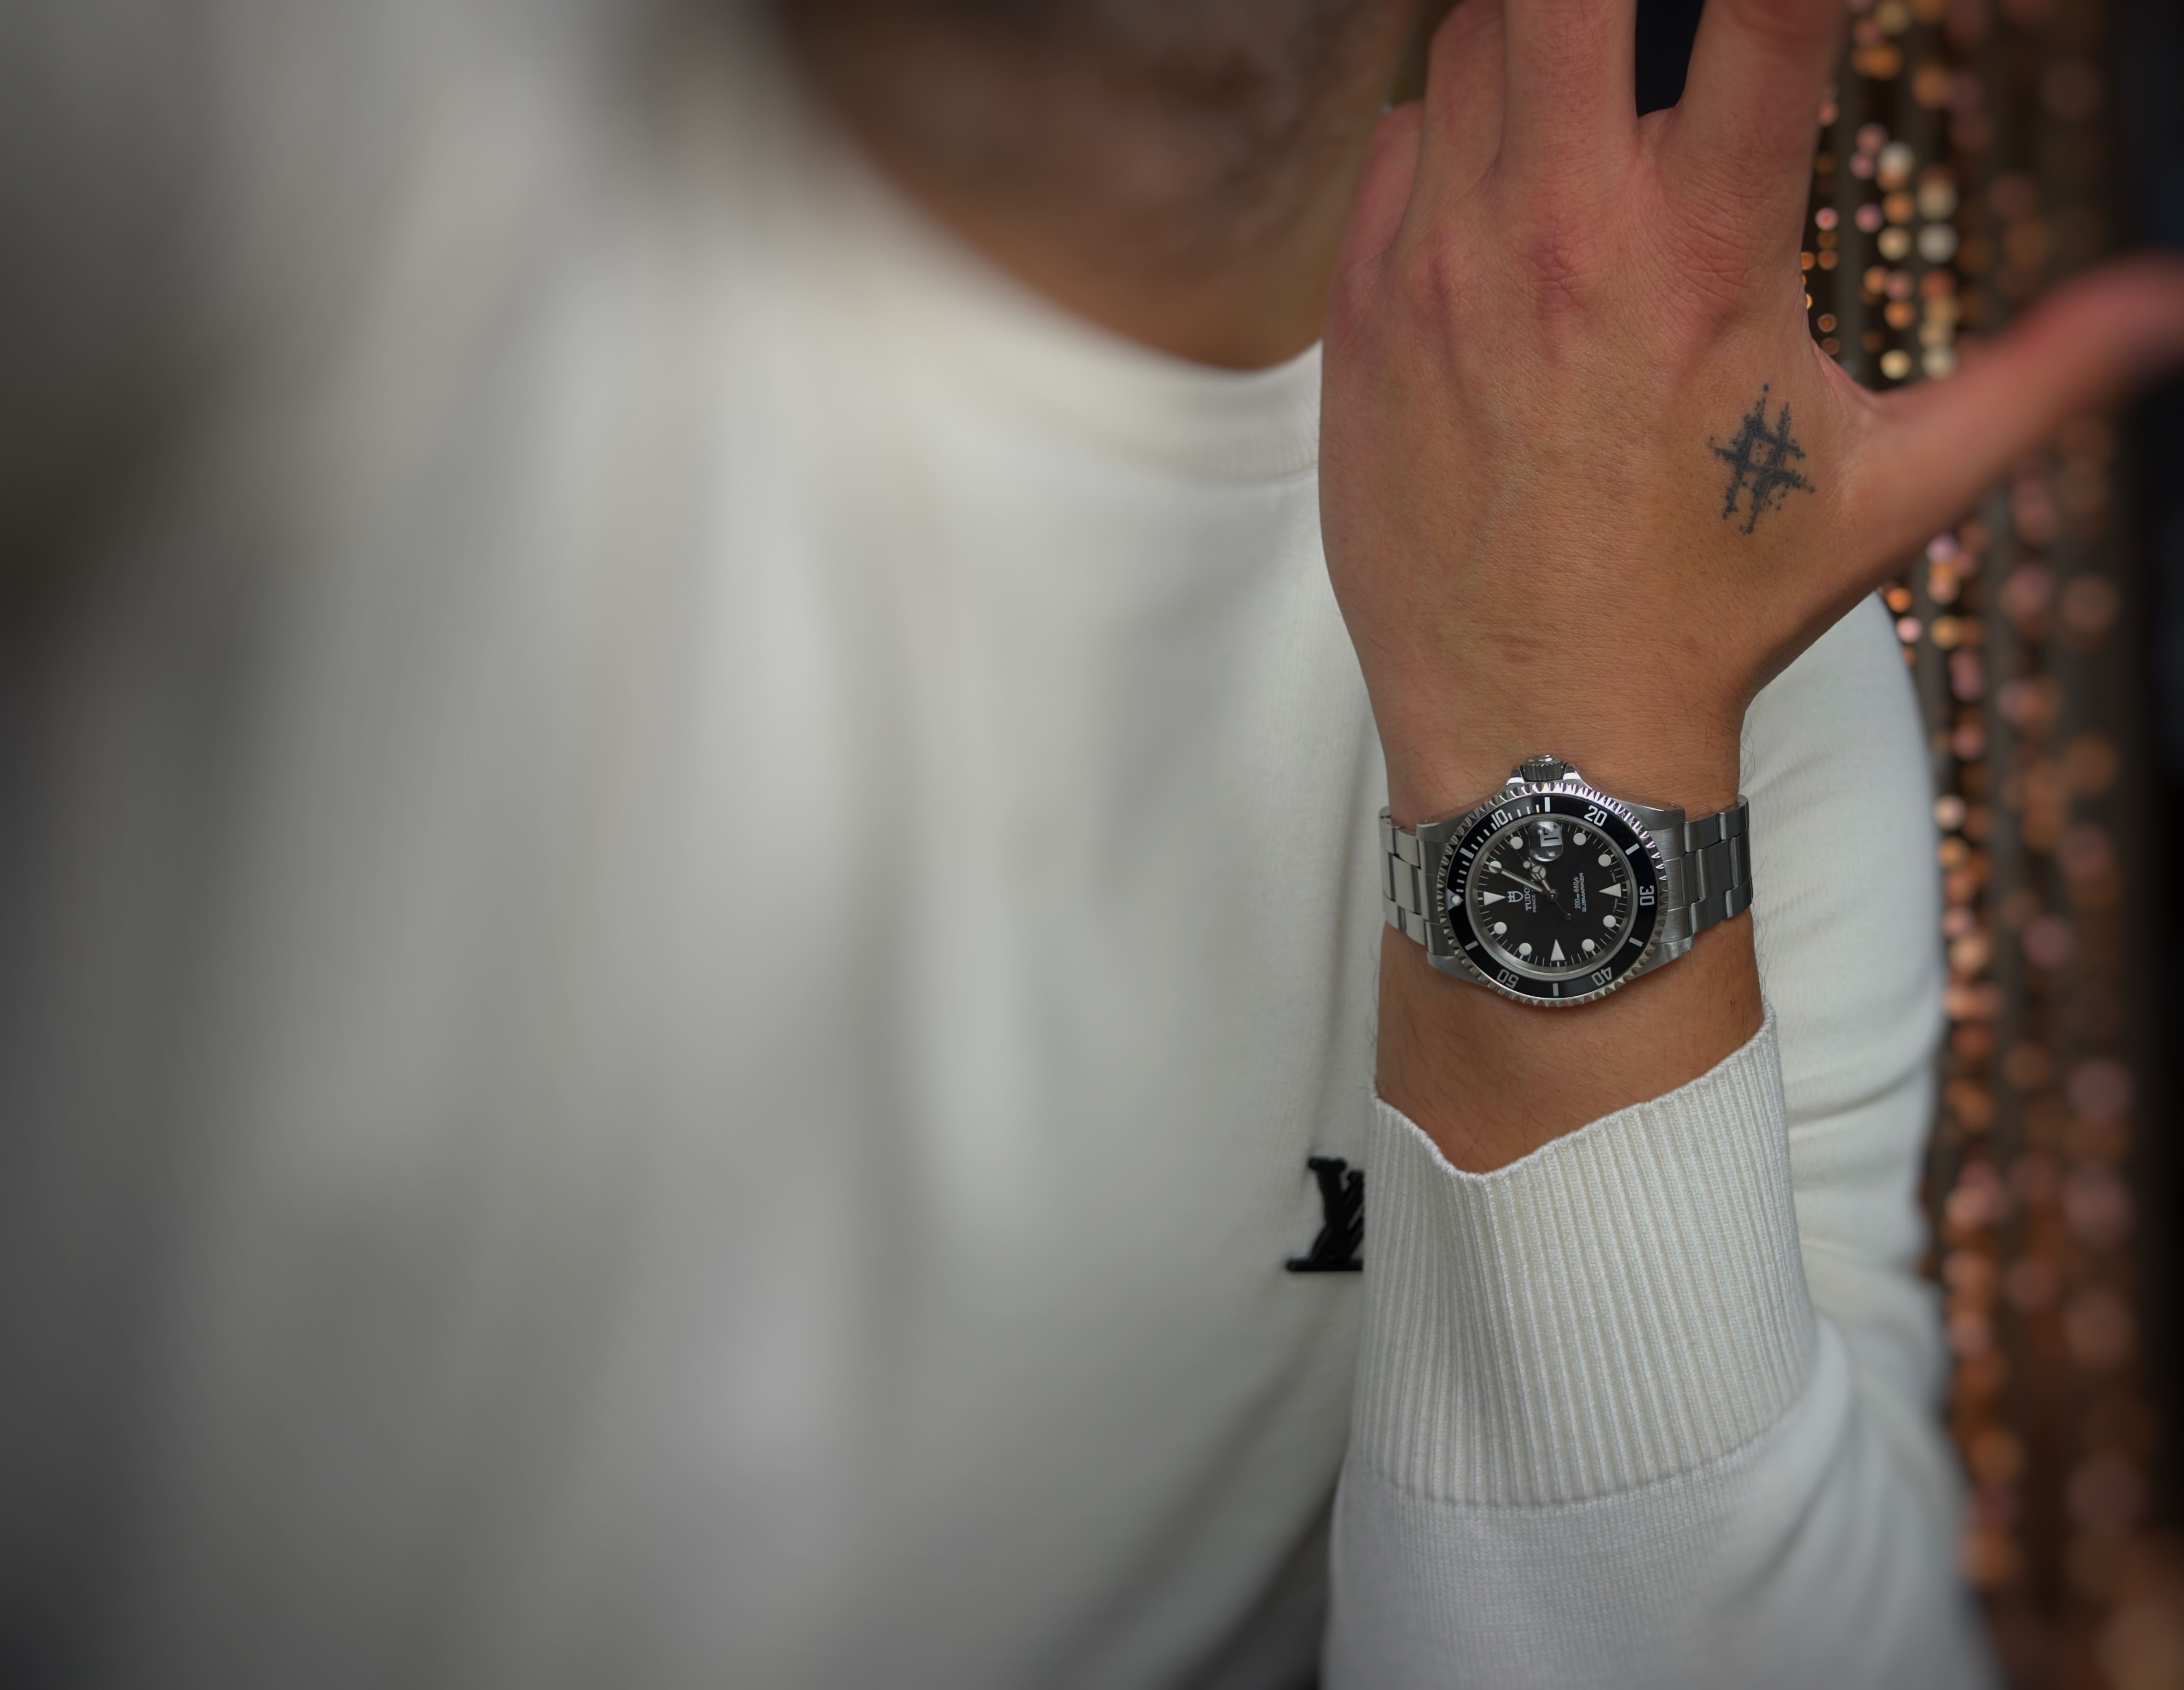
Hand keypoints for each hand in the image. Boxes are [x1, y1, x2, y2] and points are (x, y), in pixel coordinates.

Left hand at [1322, 0, 2183, 1168]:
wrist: (1541, 733)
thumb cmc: (1718, 612)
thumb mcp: (1894, 490)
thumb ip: (2038, 373)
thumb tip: (2171, 304)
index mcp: (1709, 255)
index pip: (1767, 10)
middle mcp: (1562, 237)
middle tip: (1642, 37)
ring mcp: (1442, 270)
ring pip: (1475, 44)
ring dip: (1539, 48)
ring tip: (1588, 116)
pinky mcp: (1361, 317)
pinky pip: (1395, 145)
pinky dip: (1448, 137)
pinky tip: (1496, 198)